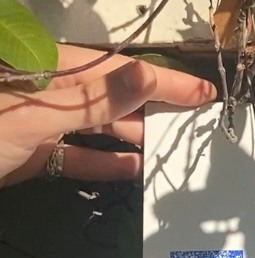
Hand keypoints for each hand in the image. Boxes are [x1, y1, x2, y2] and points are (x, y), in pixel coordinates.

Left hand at [0, 45, 215, 187]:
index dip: (163, 84)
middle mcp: (55, 93)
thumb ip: (96, 99)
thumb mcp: (39, 113)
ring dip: (134, 141)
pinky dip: (106, 164)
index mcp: (56, 71)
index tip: (203, 92)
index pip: (121, 73)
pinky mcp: (35, 153)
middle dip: (155, 111)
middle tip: (196, 124)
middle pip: (115, 99)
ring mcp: (44, 124)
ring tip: (171, 152)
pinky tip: (134, 172)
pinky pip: (79, 156)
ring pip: (100, 129)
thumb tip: (146, 78)